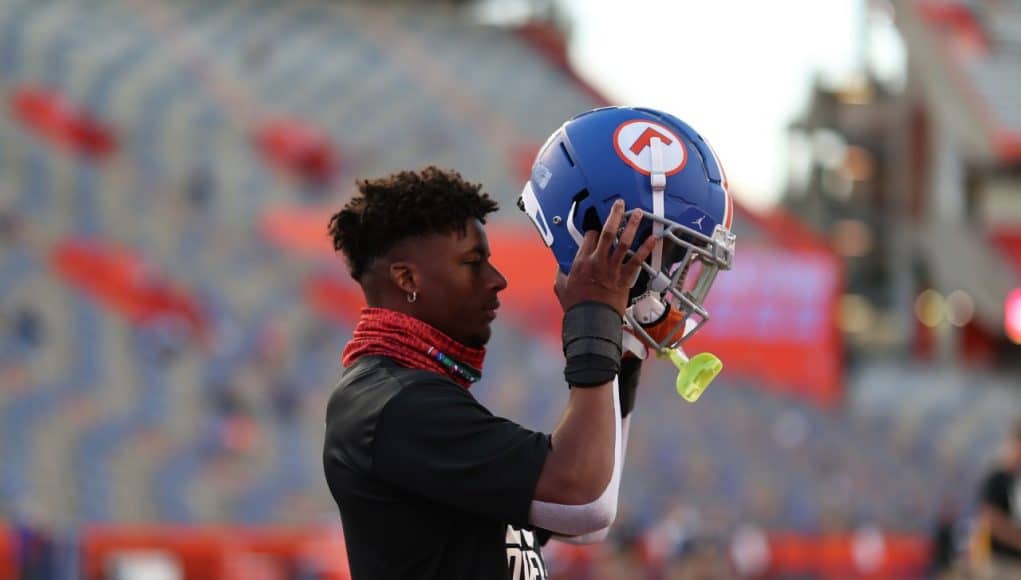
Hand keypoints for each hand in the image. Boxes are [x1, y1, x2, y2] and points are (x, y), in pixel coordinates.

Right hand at [554, 200, 657, 314]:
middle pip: (607, 232)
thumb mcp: (561, 286)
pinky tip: (653, 238)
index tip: (596, 225)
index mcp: (581, 261)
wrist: (591, 320)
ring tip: (638, 214)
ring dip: (632, 226)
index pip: (588, 237)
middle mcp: (598, 261)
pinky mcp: (625, 277)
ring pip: (623, 242)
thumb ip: (561, 273)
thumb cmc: (577, 306)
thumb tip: (561, 267)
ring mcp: (613, 268)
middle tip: (620, 204)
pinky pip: (637, 260)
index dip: (592, 228)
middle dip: (614, 215)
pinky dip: (646, 248)